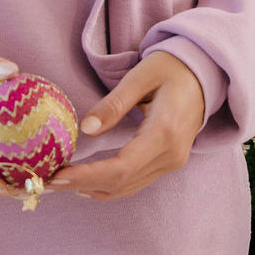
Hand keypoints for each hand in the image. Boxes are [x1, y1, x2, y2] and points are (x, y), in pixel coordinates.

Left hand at [47, 52, 205, 201]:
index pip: (121, 167)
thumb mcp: (141, 76)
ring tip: (62, 182)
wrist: (204, 72)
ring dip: (95, 188)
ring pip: (129, 187)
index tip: (58, 176)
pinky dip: (111, 185)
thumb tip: (86, 128)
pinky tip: (88, 182)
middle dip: (84, 184)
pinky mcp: (170, 161)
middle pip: (122, 182)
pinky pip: (137, 181)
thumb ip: (114, 103)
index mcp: (164, 132)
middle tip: (49, 180)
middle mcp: (171, 155)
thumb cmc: (171, 67)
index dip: (88, 176)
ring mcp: (173, 162)